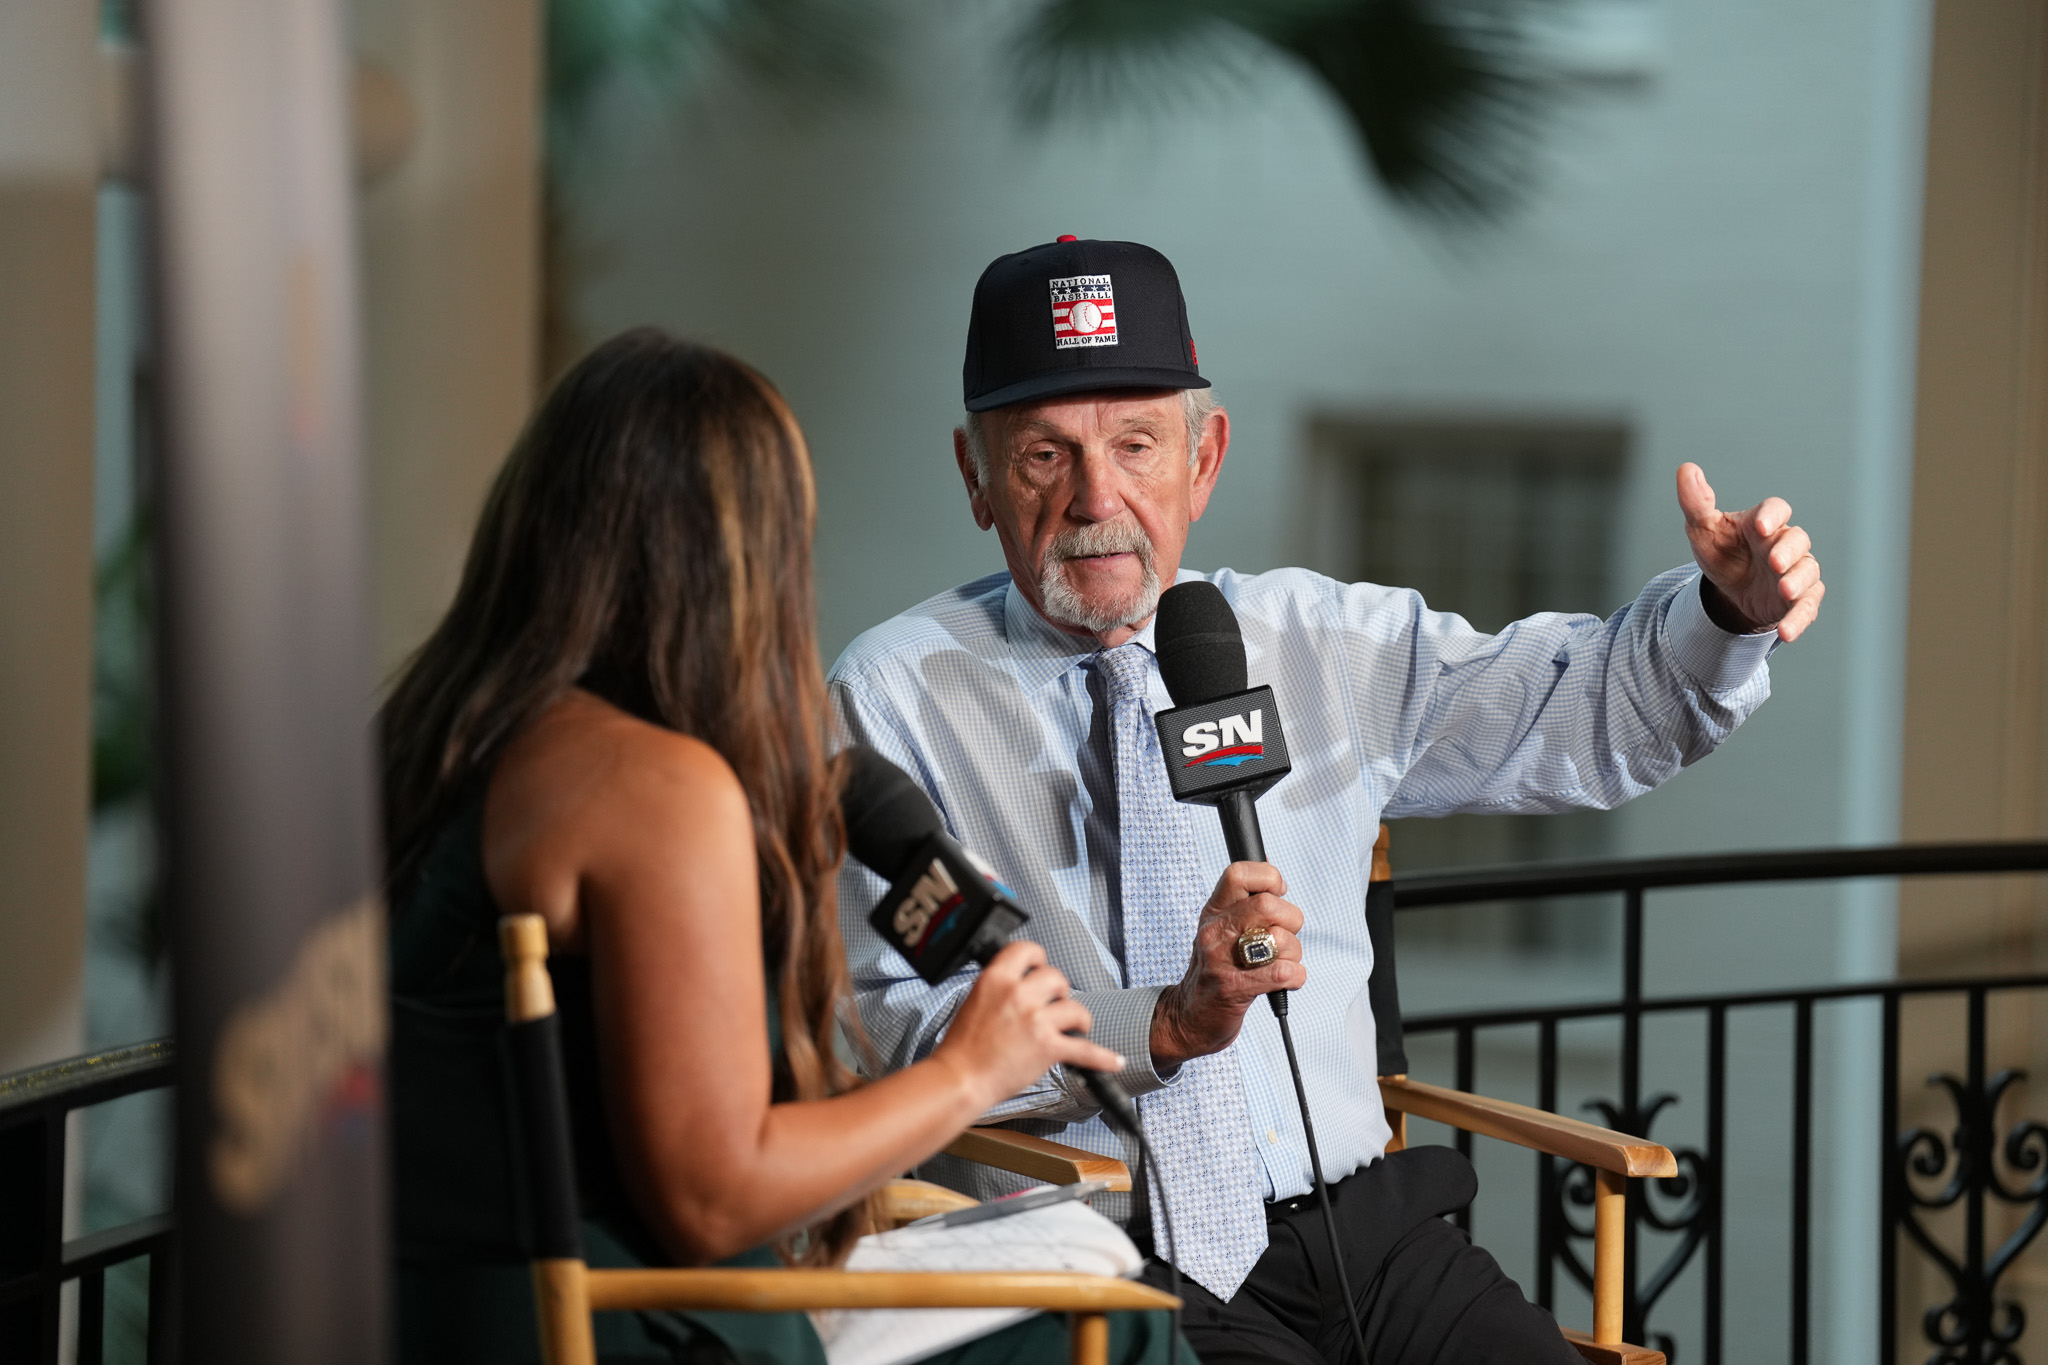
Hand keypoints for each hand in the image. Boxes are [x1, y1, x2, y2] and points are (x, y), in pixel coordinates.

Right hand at [931, 941, 1123, 1111]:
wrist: (960, 1079)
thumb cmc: (963, 1046)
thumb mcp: (975, 999)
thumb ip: (1001, 986)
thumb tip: (1024, 982)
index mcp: (996, 978)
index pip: (1028, 950)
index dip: (1038, 959)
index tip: (1039, 968)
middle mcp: (1018, 994)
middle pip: (1056, 977)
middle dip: (1058, 992)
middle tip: (1052, 1005)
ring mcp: (1035, 1021)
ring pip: (1075, 1008)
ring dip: (1077, 1018)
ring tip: (1074, 1027)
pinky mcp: (1048, 1047)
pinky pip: (1086, 1050)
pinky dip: (1103, 1058)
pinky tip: (1114, 1061)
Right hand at [1149, 863, 1305, 1070]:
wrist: (1189, 1017)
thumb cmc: (1214, 971)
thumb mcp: (1219, 929)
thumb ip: (1244, 903)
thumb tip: (1271, 871)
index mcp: (1213, 912)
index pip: (1239, 873)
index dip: (1269, 878)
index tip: (1278, 894)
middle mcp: (1214, 932)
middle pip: (1267, 905)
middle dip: (1291, 920)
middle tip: (1283, 935)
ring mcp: (1222, 960)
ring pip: (1281, 940)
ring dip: (1293, 954)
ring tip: (1279, 963)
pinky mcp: (1235, 989)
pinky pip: (1284, 972)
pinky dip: (1295, 977)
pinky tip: (1284, 980)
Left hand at [1677, 463, 1824, 641]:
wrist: (1728, 591)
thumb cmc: (1721, 552)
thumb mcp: (1703, 530)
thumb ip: (1696, 502)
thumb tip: (1686, 469)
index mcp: (1762, 522)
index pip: (1776, 509)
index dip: (1772, 515)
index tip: (1760, 525)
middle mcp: (1784, 544)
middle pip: (1798, 539)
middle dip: (1788, 550)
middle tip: (1774, 561)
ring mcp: (1795, 571)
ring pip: (1808, 572)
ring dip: (1798, 582)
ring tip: (1784, 591)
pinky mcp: (1799, 599)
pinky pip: (1807, 607)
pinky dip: (1799, 619)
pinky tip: (1786, 631)